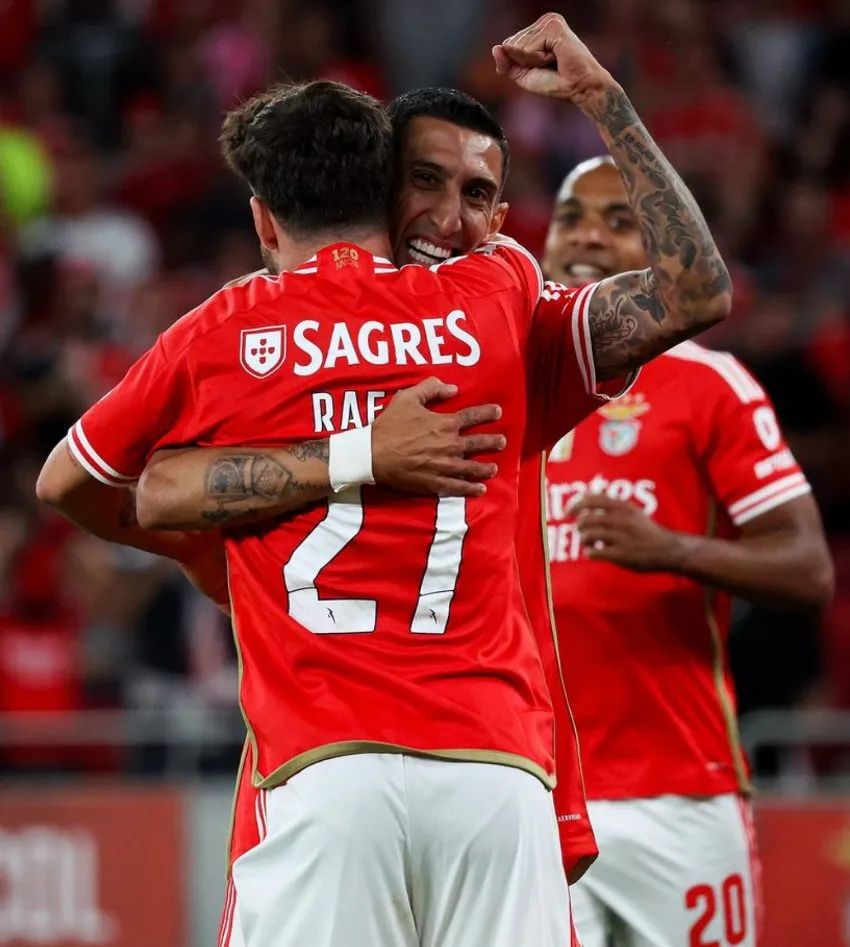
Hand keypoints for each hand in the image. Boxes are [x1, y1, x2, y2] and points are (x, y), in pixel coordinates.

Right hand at [372, 377, 505, 497]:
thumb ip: (431, 388)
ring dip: (485, 467)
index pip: (473, 417)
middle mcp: (450, 445)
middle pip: (478, 443)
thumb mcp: (407, 398)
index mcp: (445, 424)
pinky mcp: (436, 483)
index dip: (488, 413)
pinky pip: (458, 487)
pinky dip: (471, 488)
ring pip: (473, 468)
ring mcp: (445, 466)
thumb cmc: (389, 425)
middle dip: (493, 442)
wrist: (373, 454)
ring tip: (494, 467)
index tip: (498, 411)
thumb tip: (452, 388)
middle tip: (502, 441)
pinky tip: (480, 489)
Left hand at [492, 12, 612, 103]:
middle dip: (526, 62)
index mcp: (536, 30)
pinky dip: (540, 59)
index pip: (508, 45)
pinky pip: (530, 47)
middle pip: (511, 44)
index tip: (541, 67)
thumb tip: (495, 48)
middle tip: (549, 65)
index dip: (520, 63)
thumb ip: (507, 64)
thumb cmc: (555, 83)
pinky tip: (556, 57)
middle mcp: (542, 22)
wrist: (578, 88)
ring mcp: (549, 22)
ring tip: (554, 61)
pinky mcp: (554, 26)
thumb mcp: (524, 76)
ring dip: (535, 61)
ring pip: (519, 46)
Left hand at [568, 494, 683, 572]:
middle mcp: (622, 520)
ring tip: (588, 542)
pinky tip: (592, 552)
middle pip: (587, 519)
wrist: (668, 550)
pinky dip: (589, 552)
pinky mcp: (622, 555)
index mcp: (624, 507)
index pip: (593, 499)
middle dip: (579, 525)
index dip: (576, 504)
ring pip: (589, 535)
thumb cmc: (645, 530)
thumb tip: (583, 501)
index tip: (567, 511)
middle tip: (580, 530)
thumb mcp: (632, 512)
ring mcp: (622, 538)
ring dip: (583, 539)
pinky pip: (596, 553)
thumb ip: (611, 506)